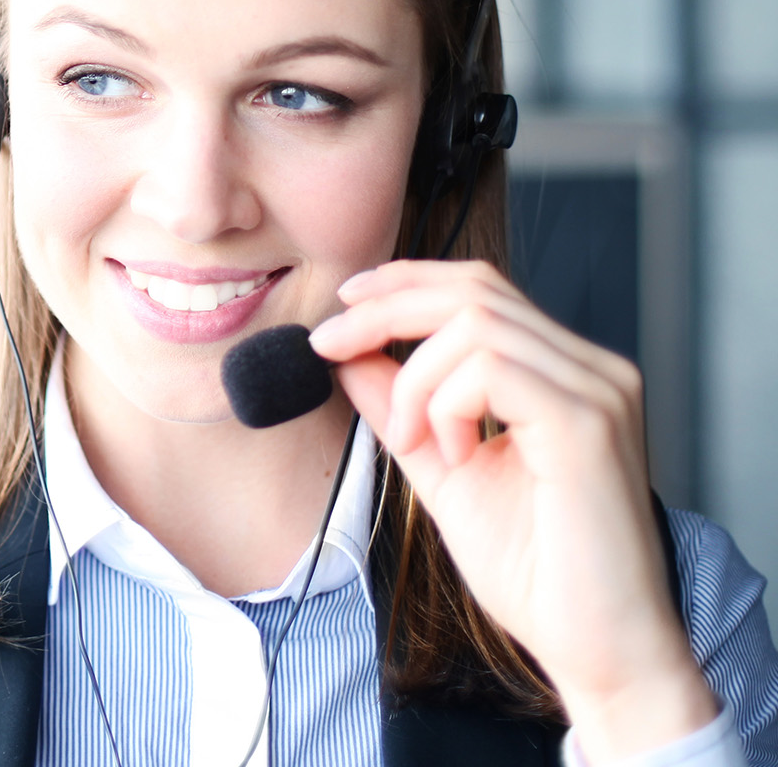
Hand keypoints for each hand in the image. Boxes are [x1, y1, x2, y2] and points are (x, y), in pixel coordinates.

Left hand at [310, 260, 715, 762]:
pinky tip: (450, 455)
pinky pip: (491, 369)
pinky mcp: (588, 422)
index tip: (344, 305)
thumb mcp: (443, 471)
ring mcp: (597, 390)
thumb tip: (349, 357)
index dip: (405, 282)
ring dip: (414, 380)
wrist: (594, 645)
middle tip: (329, 346)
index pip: (480, 289)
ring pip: (474, 324)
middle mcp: (591, 369)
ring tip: (414, 444)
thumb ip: (401, 408)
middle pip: (474, 289)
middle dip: (385, 308)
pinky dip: (446, 404)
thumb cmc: (536, 572)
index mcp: (563, 374)